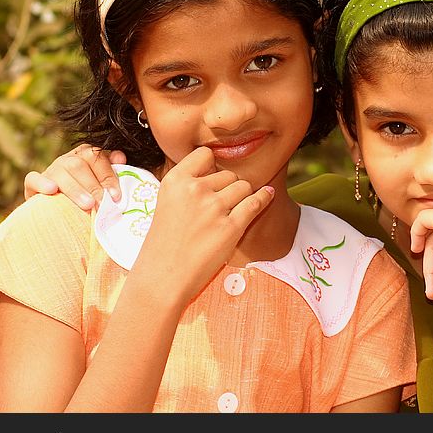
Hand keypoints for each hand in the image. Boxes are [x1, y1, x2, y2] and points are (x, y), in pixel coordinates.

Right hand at [23, 145, 125, 209]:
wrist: (58, 213)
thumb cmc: (86, 198)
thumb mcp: (101, 185)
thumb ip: (111, 172)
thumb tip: (120, 157)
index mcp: (85, 156)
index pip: (97, 157)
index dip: (107, 176)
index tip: (115, 196)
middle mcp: (67, 160)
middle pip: (79, 165)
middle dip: (93, 186)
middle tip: (102, 204)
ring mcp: (50, 170)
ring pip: (60, 172)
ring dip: (75, 189)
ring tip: (87, 204)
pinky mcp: (33, 183)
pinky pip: (33, 178)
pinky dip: (42, 183)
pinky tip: (52, 191)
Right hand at [135, 146, 274, 302]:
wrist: (163, 278)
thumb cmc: (164, 243)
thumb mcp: (166, 202)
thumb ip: (188, 184)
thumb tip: (220, 171)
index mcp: (175, 181)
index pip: (204, 155)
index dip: (211, 167)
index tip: (212, 180)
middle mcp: (195, 190)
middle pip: (228, 174)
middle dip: (227, 188)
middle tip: (217, 209)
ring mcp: (214, 208)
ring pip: (244, 186)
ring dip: (242, 197)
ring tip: (229, 214)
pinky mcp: (231, 227)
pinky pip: (256, 202)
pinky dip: (265, 197)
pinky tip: (269, 194)